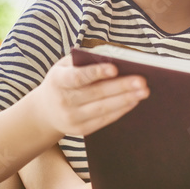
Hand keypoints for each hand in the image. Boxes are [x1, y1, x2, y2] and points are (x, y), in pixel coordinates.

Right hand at [33, 57, 148, 136]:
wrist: (45, 111)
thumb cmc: (62, 81)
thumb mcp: (65, 66)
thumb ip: (84, 61)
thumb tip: (113, 58)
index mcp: (58, 81)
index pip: (78, 77)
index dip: (96, 73)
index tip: (115, 68)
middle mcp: (64, 101)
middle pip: (96, 93)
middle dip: (121, 87)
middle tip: (142, 80)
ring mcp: (72, 118)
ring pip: (103, 108)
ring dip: (126, 99)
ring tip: (144, 91)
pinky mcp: (81, 130)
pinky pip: (104, 120)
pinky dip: (120, 110)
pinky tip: (133, 101)